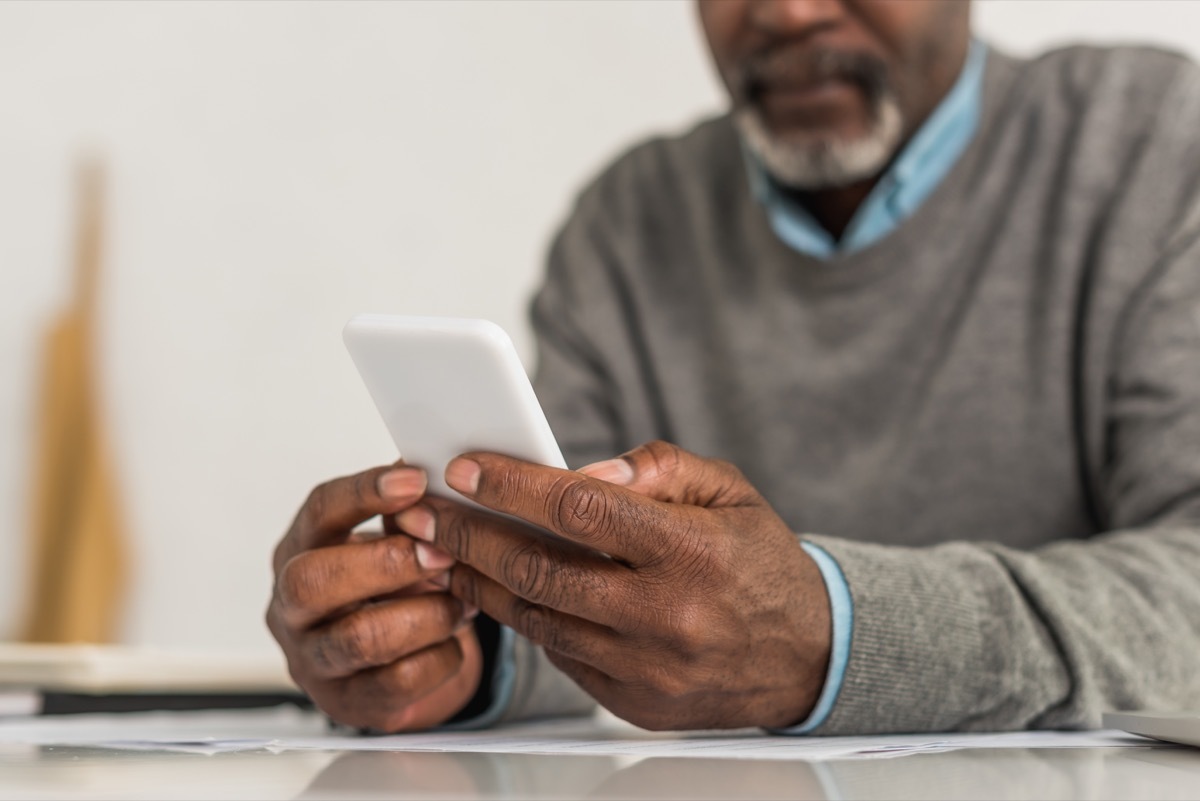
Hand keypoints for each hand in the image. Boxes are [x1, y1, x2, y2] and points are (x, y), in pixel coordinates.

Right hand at [267, 464, 481, 731]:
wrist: (388, 658)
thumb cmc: (388, 587)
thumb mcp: (391, 541)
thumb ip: (407, 516)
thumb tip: (440, 482)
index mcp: (299, 550)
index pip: (318, 512)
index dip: (364, 492)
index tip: (416, 479)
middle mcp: (291, 608)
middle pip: (314, 582)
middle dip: (388, 564)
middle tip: (442, 554)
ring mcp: (313, 660)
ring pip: (360, 638)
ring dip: (426, 614)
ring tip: (463, 599)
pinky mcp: (349, 703)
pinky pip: (398, 683)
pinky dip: (440, 655)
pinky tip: (454, 637)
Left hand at [395, 440, 830, 729]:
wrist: (806, 655)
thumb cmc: (760, 562)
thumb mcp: (729, 490)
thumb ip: (657, 468)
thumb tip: (579, 470)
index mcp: (692, 551)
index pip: (582, 509)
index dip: (514, 486)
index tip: (466, 468)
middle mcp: (666, 614)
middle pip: (539, 569)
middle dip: (469, 536)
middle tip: (425, 512)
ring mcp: (647, 667)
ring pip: (537, 618)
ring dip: (479, 582)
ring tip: (443, 551)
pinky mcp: (634, 702)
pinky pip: (560, 654)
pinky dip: (525, 618)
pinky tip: (500, 590)